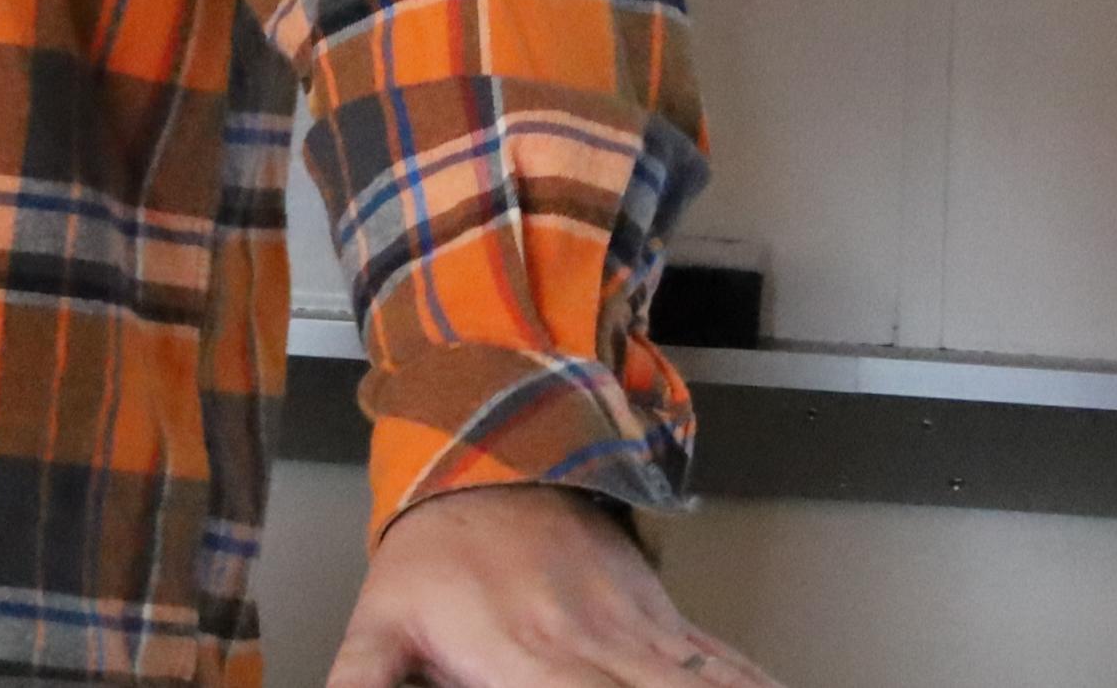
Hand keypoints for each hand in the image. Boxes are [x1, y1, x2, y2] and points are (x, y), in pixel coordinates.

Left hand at [327, 485, 784, 687]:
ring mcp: (636, 630)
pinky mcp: (662, 616)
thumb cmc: (434, 548)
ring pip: (704, 686)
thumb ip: (361, 678)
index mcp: (522, 660)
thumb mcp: (379, 620)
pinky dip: (754, 683)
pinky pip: (723, 663)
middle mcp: (591, 647)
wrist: (486, 453)